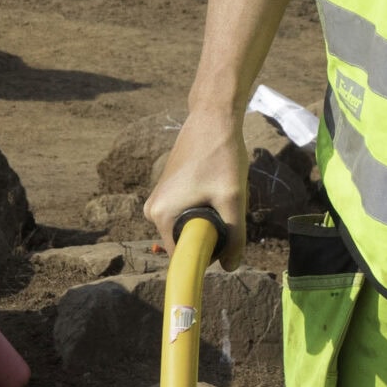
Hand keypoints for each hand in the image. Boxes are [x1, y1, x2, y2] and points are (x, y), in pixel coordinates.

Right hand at [143, 107, 249, 266]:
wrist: (213, 119)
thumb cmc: (222, 157)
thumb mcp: (233, 200)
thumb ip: (234, 238)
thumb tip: (231, 267)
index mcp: (161, 215)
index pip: (182, 256)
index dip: (207, 254)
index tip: (226, 236)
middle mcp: (152, 210)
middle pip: (184, 241)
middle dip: (209, 233)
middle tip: (227, 207)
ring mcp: (157, 199)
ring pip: (186, 227)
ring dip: (208, 219)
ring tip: (220, 191)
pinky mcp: (165, 191)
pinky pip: (184, 213)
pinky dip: (202, 208)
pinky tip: (214, 185)